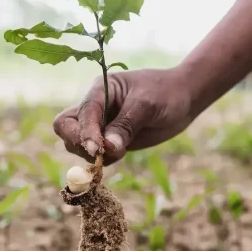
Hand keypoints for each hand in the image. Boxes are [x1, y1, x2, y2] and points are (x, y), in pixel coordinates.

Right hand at [53, 68, 192, 165]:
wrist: (184, 98)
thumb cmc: (166, 93)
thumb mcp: (147, 105)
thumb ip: (126, 125)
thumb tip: (108, 148)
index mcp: (100, 90)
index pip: (81, 113)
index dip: (85, 133)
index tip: (97, 149)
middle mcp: (96, 107)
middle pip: (67, 127)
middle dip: (79, 143)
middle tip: (101, 154)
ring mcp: (103, 124)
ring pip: (78, 144)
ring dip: (92, 155)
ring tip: (121, 152)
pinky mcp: (112, 140)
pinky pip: (97, 154)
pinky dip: (103, 160)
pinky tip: (121, 155)